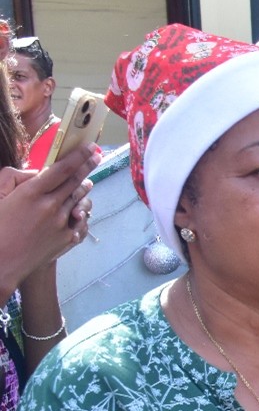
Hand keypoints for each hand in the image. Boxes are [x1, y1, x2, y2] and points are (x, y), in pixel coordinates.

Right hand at [0, 145, 99, 287]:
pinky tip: (79, 208)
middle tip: (96, 156)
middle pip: (75, 182)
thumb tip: (39, 173)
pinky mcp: (66, 238)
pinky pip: (80, 220)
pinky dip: (79, 212)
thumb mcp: (1, 197)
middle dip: (88, 167)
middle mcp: (50, 206)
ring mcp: (61, 223)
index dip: (79, 157)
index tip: (91, 148)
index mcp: (31, 193)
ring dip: (84, 189)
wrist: (1, 263)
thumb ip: (19, 181)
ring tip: (87, 182)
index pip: (62, 169)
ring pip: (79, 200)